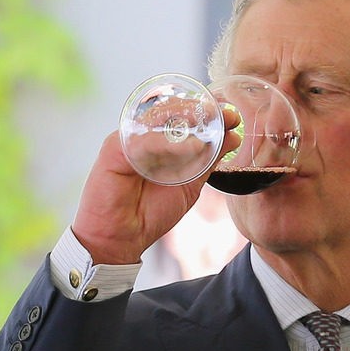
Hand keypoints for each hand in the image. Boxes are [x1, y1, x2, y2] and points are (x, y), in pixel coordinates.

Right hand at [70, 107, 240, 265]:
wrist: (122, 238)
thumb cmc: (150, 213)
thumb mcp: (189, 186)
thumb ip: (206, 163)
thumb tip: (233, 138)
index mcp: (159, 142)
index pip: (184, 119)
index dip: (209, 116)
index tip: (234, 118)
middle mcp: (143, 135)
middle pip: (172, 112)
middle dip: (203, 112)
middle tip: (228, 114)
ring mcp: (129, 140)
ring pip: (159, 119)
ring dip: (188, 118)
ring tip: (214, 123)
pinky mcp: (115, 148)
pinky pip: (145, 140)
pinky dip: (169, 142)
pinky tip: (192, 146)